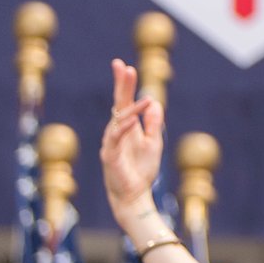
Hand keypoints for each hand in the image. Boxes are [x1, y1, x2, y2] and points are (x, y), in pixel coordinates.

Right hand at [101, 60, 164, 216]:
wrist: (134, 195)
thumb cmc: (142, 170)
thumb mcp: (153, 142)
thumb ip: (153, 123)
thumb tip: (154, 102)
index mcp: (127, 128)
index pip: (124, 102)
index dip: (124, 85)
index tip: (125, 67)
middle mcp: (116, 133)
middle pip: (118, 105)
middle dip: (121, 86)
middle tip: (123, 67)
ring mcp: (111, 144)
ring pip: (118, 120)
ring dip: (130, 107)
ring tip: (144, 97)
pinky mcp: (110, 157)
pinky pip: (114, 139)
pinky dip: (123, 128)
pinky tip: (132, 119)